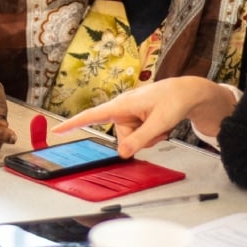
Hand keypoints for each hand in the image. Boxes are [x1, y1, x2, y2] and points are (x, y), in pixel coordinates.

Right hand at [51, 77, 236, 156]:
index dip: (73, 124)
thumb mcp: (158, 124)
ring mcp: (131, 114)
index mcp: (122, 105)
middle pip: (121, 137)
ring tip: (161, 122)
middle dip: (140, 139)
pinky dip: (152, 134)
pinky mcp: (138, 118)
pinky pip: (140, 135)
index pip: (92, 116)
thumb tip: (122, 154)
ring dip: (148, 136)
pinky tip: (161, 123)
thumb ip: (139, 140)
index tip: (57, 130)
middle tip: (158, 127)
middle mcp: (123, 109)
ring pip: (132, 138)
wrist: (189, 92)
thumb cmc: (174, 100)